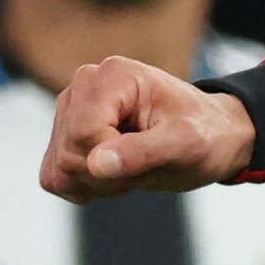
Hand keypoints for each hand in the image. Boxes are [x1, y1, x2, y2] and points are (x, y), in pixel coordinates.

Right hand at [39, 58, 254, 198]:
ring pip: (59, 170)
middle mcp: (84, 85)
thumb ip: (142, 153)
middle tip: (145, 165)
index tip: (150, 158)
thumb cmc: (205, 134)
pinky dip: (84, 188)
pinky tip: (114, 175)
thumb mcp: (186, 144)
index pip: (85, 134)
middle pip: (69, 154)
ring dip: (99, 184)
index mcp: (113, 76)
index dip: (115, 162)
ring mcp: (70, 110)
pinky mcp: (64, 135)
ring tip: (133, 167)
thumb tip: (96, 165)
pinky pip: (53, 177)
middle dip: (108, 176)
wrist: (211, 137)